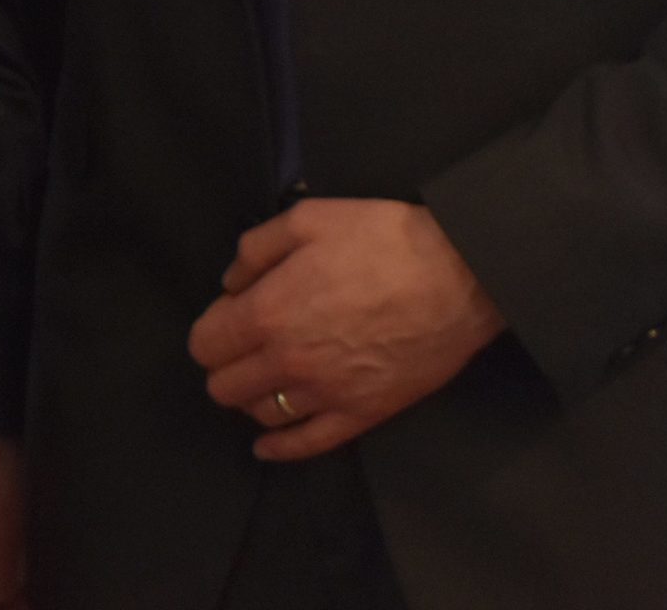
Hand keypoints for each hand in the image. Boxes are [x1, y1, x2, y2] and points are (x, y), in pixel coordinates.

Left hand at [186, 198, 503, 460]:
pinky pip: (307, 445)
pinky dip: (279, 448)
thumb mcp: (308, 219)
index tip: (229, 316)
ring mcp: (326, 395)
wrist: (460, 277)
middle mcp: (288, 363)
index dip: (211, 329)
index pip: (206, 344)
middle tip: (244, 346)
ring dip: (253, 397)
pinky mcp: (362, 415)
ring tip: (265, 377)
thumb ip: (256, 248)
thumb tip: (232, 282)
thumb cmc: (384, 240)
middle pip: (224, 386)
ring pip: (261, 414)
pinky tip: (266, 444)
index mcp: (268, 313)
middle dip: (225, 365)